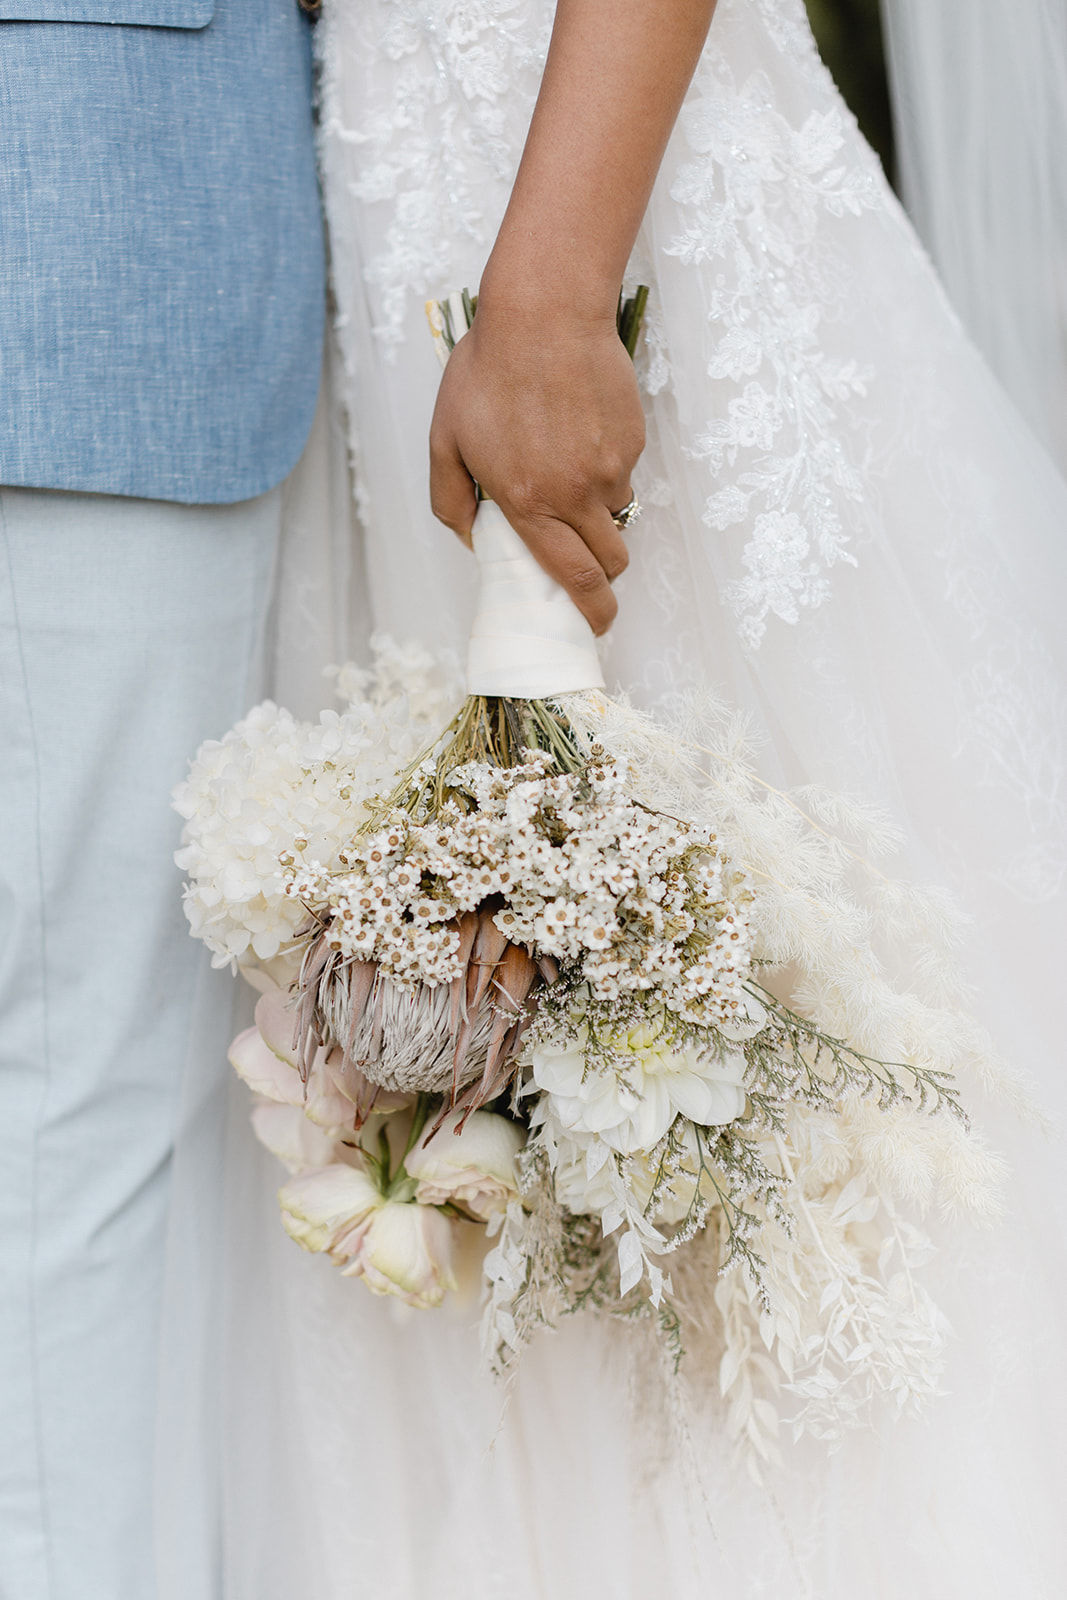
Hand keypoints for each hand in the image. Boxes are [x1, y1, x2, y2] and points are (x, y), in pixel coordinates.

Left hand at [428, 295, 644, 634]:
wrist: (544, 312)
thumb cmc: (487, 372)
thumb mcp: (445, 438)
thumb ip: (451, 500)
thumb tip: (472, 540)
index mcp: (529, 503)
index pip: (574, 578)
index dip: (592, 611)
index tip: (597, 625)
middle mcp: (576, 493)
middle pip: (610, 562)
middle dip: (605, 580)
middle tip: (592, 578)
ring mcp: (610, 466)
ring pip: (616, 515)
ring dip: (598, 516)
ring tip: (566, 475)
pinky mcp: (632, 439)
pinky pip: (622, 473)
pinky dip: (604, 471)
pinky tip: (578, 433)